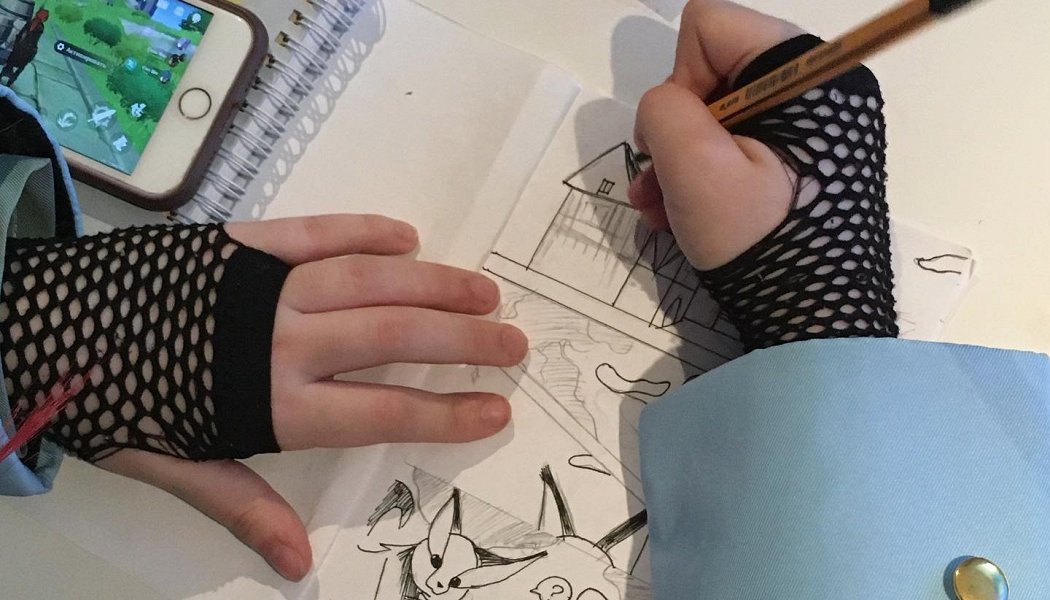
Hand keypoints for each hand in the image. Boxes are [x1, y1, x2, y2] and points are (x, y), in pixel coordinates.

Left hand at [95, 214, 526, 579]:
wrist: (42, 323)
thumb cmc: (112, 402)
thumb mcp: (174, 467)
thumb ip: (244, 506)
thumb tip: (300, 563)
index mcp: (273, 403)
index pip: (385, 410)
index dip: (449, 411)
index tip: (498, 407)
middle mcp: (285, 340)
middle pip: (398, 337)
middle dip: (466, 340)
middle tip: (514, 341)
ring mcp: (269, 285)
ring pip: (374, 280)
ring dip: (437, 284)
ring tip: (485, 290)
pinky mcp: (246, 243)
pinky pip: (321, 233)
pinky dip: (368, 232)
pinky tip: (409, 237)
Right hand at [630, 0, 804, 269]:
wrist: (814, 317)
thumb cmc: (760, 236)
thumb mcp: (695, 167)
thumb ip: (664, 110)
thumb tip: (669, 109)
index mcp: (804, 73)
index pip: (709, 28)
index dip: (679, 79)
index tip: (682, 139)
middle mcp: (814, 87)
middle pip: (712, 70)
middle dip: (675, 128)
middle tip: (659, 180)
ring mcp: (809, 127)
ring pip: (718, 114)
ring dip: (678, 159)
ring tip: (657, 209)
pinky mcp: (801, 161)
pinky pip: (737, 146)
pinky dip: (702, 176)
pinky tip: (679, 217)